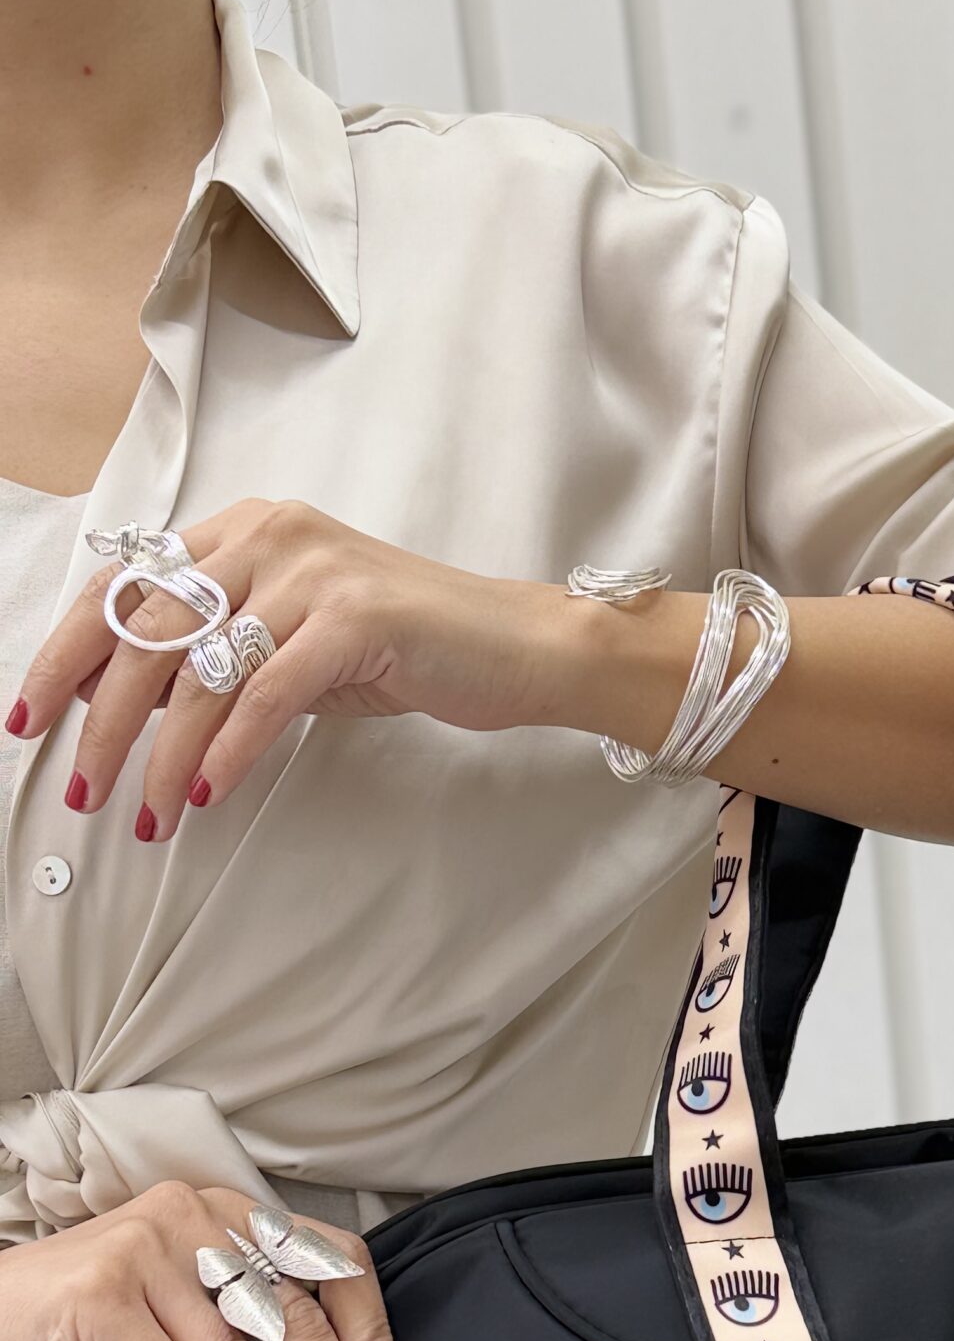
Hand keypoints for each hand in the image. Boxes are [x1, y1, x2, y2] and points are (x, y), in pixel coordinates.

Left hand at [10, 499, 600, 838]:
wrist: (519, 645)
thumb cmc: (414, 646)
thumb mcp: (301, 640)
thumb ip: (226, 655)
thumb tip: (138, 706)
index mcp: (246, 530)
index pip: (127, 586)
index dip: (68, 653)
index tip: (33, 716)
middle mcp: (270, 537)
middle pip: (149, 630)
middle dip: (102, 719)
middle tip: (86, 786)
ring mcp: (313, 573)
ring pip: (202, 671)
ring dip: (163, 754)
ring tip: (148, 811)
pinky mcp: (356, 619)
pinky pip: (267, 694)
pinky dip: (229, 751)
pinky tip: (206, 792)